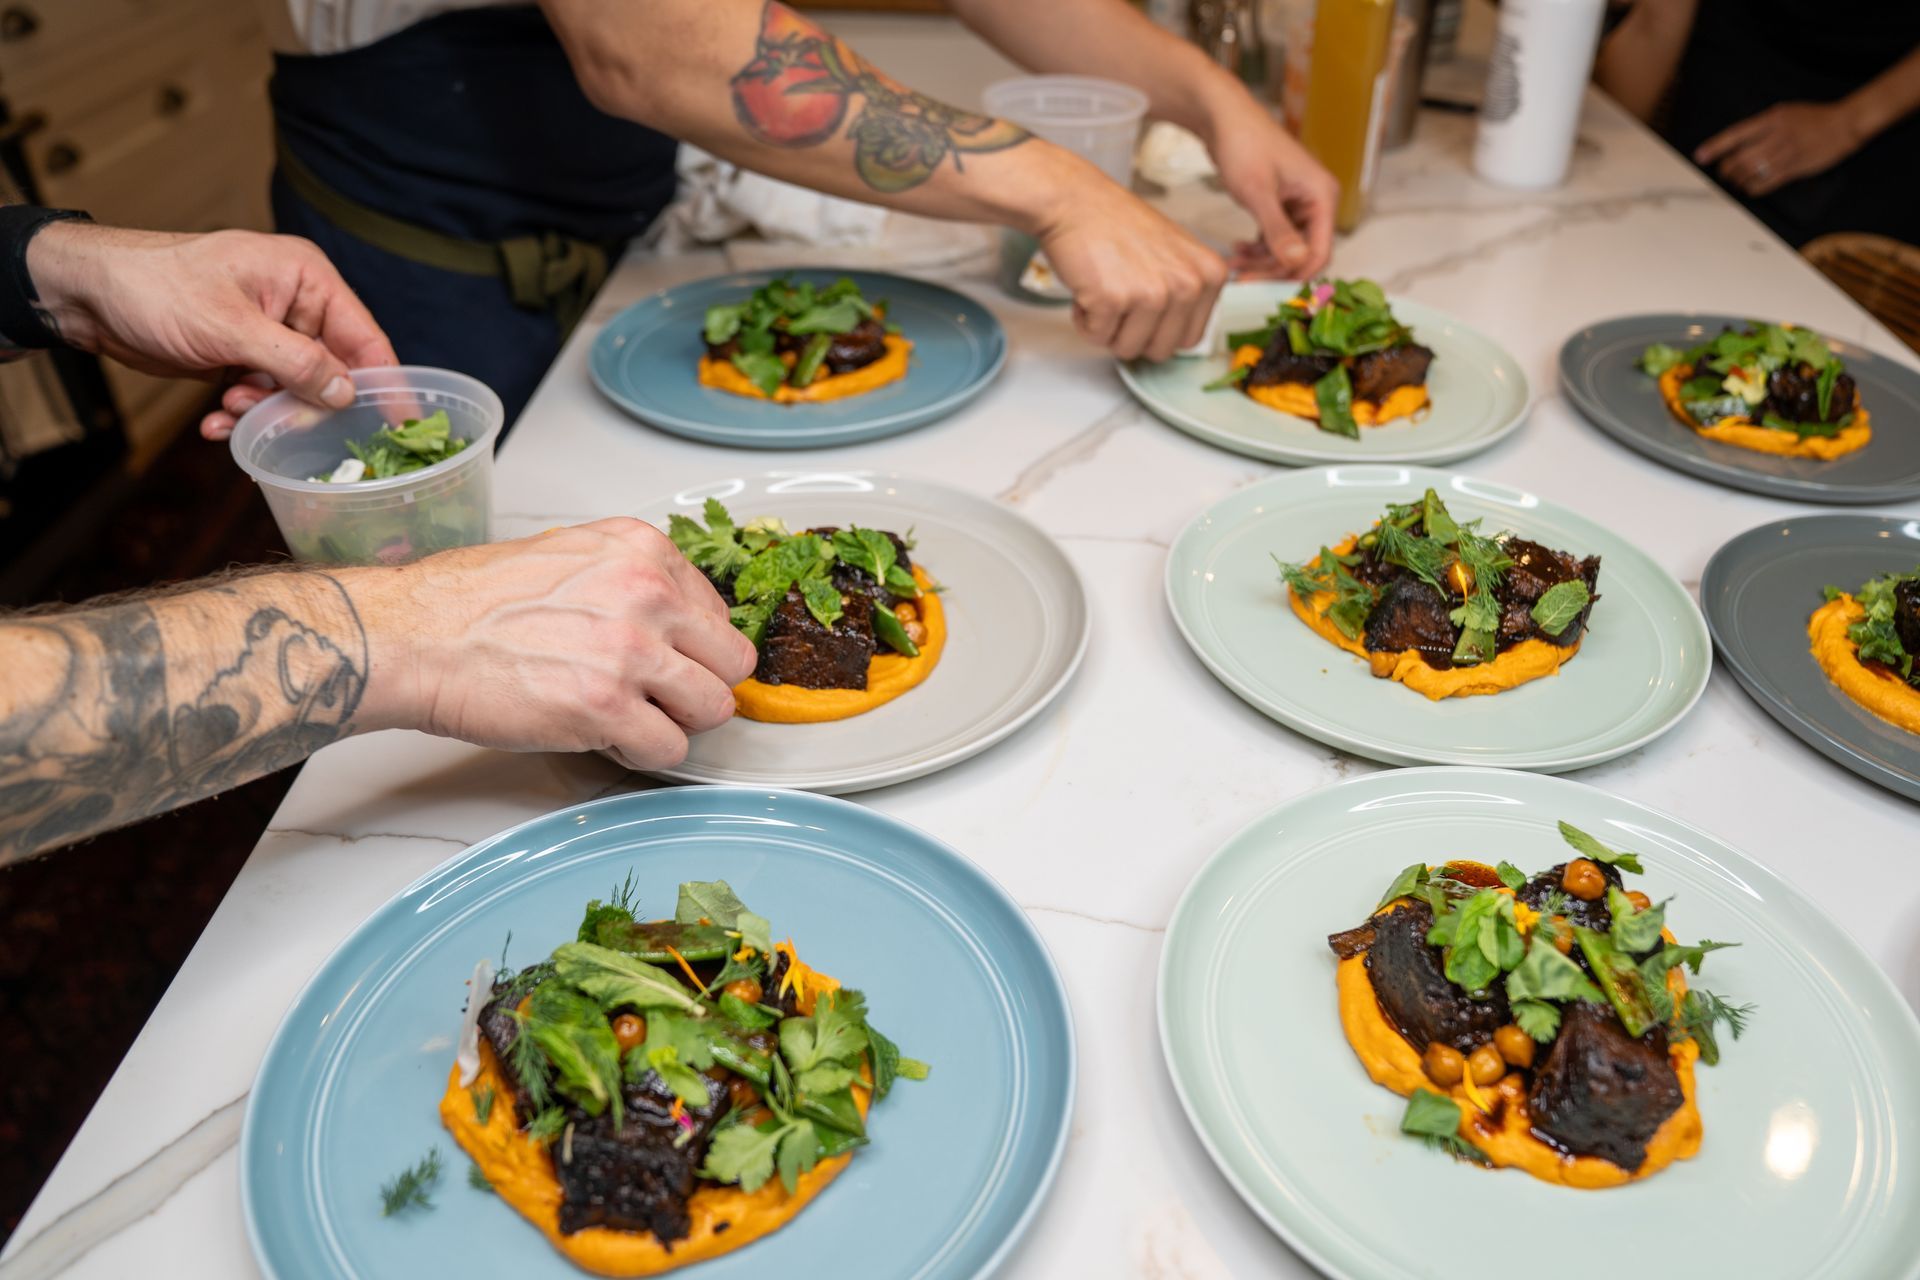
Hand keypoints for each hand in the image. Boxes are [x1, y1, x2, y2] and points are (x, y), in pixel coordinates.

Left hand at [24, 222, 396, 440]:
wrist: (87, 294)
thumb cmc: (155, 288)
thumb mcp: (231, 327)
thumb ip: (296, 362)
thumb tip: (347, 394)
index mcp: (306, 279)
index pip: (366, 337)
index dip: (385, 383)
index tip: (403, 427)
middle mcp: (296, 304)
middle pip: (332, 371)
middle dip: (305, 404)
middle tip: (283, 428)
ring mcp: (269, 332)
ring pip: (295, 391)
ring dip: (266, 412)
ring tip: (229, 410)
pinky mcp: (242, 355)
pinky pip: (262, 395)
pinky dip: (242, 414)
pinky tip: (215, 422)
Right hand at [355, 519, 758, 769]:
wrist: (416, 637)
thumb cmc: (473, 602)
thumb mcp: (569, 553)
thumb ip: (630, 578)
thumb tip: (676, 616)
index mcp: (642, 550)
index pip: (719, 613)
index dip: (694, 648)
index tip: (668, 661)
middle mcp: (647, 594)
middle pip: (732, 662)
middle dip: (700, 687)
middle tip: (660, 698)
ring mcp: (631, 652)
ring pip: (712, 709)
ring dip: (677, 723)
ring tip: (632, 718)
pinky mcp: (607, 707)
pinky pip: (669, 748)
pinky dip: (641, 753)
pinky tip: (604, 736)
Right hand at [1032, 154, 1229, 360]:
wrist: (1074, 201)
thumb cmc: (1116, 225)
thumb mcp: (1175, 254)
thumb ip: (1186, 292)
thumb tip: (1179, 336)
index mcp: (1210, 275)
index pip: (1191, 338)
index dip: (1159, 328)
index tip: (1144, 302)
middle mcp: (1188, 284)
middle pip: (1161, 350)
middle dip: (1134, 333)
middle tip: (1121, 296)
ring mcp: (1152, 293)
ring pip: (1128, 349)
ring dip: (1107, 326)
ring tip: (1104, 287)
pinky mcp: (1114, 300)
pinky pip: (1096, 337)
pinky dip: (1084, 319)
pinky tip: (1088, 285)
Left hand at [1202, 100, 1337, 279]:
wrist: (1223, 116)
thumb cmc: (1243, 144)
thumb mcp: (1258, 192)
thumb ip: (1277, 230)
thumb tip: (1297, 262)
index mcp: (1322, 196)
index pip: (1321, 251)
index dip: (1294, 274)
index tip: (1265, 288)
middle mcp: (1316, 201)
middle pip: (1303, 253)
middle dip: (1274, 269)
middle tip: (1242, 280)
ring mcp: (1298, 203)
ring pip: (1287, 248)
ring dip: (1262, 260)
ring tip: (1234, 264)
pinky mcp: (1280, 203)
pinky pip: (1275, 236)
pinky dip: (1257, 247)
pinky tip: (1237, 251)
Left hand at [1694, 101, 1866, 197]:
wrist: (1845, 124)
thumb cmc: (1813, 117)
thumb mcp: (1784, 112)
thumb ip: (1762, 125)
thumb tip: (1737, 141)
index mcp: (1771, 119)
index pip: (1736, 134)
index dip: (1715, 147)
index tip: (1700, 156)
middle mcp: (1777, 136)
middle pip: (1740, 158)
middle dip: (1726, 170)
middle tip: (1723, 174)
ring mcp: (1786, 153)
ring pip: (1751, 173)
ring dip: (1738, 181)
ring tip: (1735, 182)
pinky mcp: (1795, 168)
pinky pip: (1766, 183)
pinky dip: (1753, 188)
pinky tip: (1749, 188)